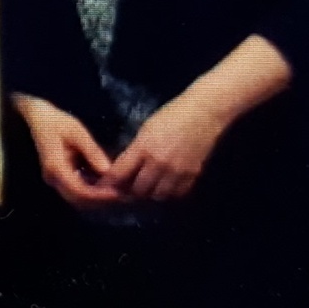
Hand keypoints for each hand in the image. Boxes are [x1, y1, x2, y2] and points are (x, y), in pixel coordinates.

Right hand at [17, 97, 121, 211]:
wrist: (36, 117)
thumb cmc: (56, 121)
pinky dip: (90, 192)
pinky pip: (75, 191)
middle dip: (100, 202)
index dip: (99, 196)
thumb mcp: (77, 132)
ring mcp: (54, 179)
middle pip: (78, 201)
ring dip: (96, 199)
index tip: (118, 194)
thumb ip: (92, 151)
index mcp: (56, 167)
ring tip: (117, 193)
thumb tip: (108, 170)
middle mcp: (53, 178)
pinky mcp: (59, 178)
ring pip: (77, 199)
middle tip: (122, 197)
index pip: (79, 191)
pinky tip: (105, 186)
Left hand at [110, 90, 230, 202]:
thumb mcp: (146, 129)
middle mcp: (159, 162)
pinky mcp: (192, 175)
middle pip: (138, 190)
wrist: (204, 112)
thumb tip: (123, 169)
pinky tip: (165, 187)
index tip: (104, 187)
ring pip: (157, 195)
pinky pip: (176, 194)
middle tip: (126, 189)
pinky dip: (168, 193)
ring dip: (149, 195)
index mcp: (143, 147)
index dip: (110, 183)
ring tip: (146, 189)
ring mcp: (177, 171)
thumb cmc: (172, 114)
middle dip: (129, 191)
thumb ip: (135, 150)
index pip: (120, 174)